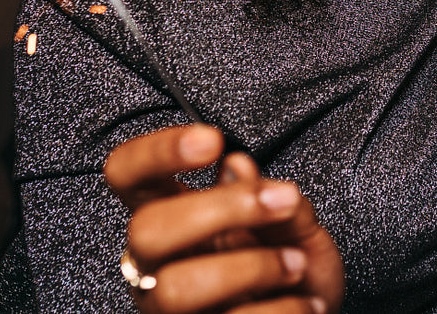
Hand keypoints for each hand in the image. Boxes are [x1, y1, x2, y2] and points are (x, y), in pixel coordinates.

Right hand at [105, 124, 344, 313]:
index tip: (212, 140)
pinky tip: (308, 303)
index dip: (155, 152)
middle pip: (145, 230)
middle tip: (282, 200)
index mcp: (172, 220)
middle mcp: (156, 266)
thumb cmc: (294, 270)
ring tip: (297, 263)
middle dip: (219, 209)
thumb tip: (238, 165)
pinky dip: (280, 311)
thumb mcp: (294, 225)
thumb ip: (271, 197)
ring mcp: (168, 311)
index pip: (127, 175)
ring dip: (251, 268)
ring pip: (173, 288)